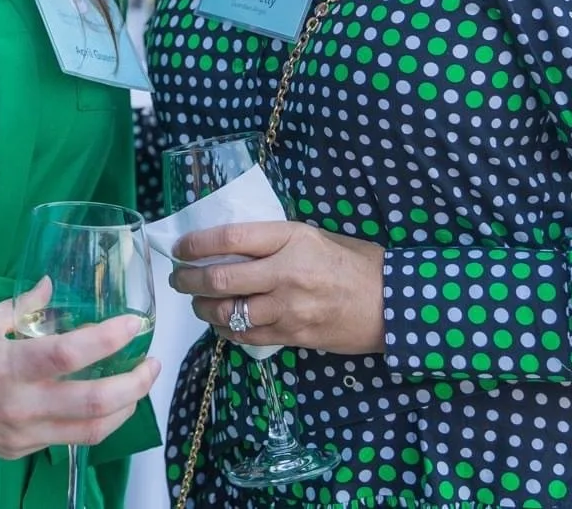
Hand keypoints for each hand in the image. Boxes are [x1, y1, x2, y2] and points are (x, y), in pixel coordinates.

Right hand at [0, 279, 158, 459]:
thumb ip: (20, 308)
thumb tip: (52, 286)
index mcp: (8, 366)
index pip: (71, 355)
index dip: (110, 339)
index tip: (135, 323)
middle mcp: (21, 406)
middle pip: (95, 404)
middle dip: (135, 385)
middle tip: (152, 363)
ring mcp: (22, 434)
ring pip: (90, 432)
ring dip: (124, 410)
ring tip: (136, 387)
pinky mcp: (18, 451)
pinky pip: (66, 440)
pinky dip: (93, 423)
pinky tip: (100, 405)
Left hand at [170, 221, 384, 354]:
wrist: (392, 303)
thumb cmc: (355, 263)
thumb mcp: (314, 236)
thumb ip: (275, 240)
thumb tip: (232, 244)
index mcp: (291, 238)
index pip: (230, 238)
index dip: (196, 243)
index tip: (179, 247)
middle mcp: (286, 272)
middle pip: (220, 277)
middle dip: (188, 279)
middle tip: (178, 278)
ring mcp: (289, 307)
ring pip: (227, 311)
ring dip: (203, 308)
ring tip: (196, 302)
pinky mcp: (293, 335)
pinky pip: (246, 334)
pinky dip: (226, 329)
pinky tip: (220, 322)